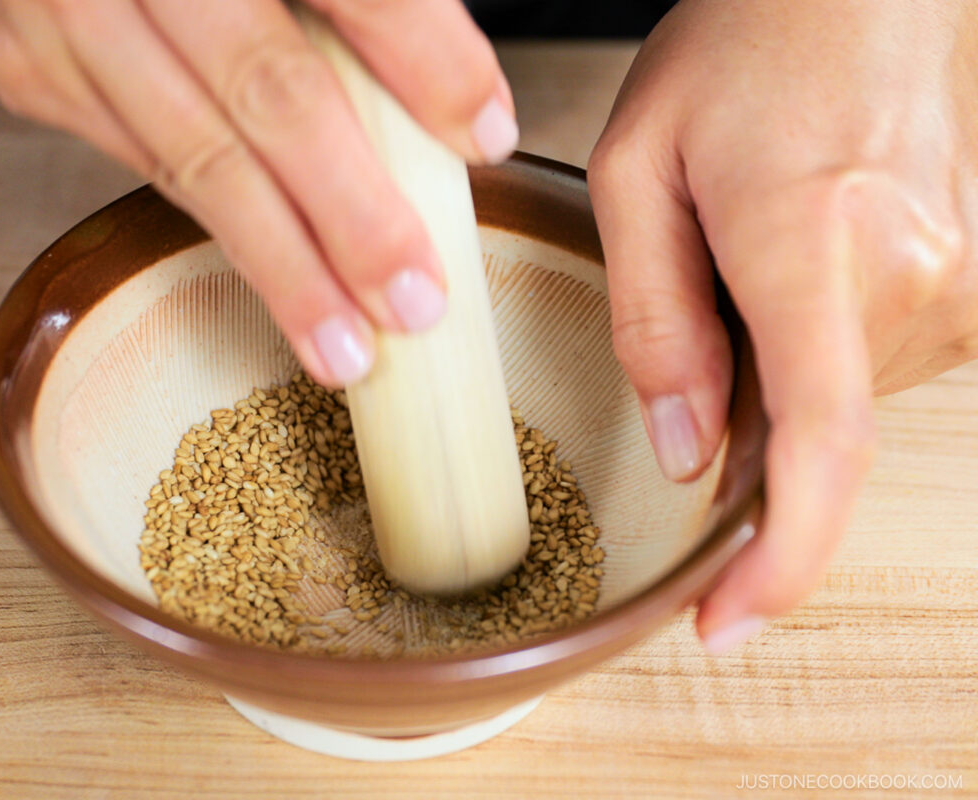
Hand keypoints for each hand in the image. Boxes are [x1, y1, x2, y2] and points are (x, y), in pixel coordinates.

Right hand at [0, 0, 517, 385]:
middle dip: (349, 212)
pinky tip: (276, 276)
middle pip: (266, 90)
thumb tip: (464, 106)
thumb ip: (362, 0)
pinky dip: (217, 221)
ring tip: (345, 348)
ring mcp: (60, 9)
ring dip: (280, 264)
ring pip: (193, 156)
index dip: (424, 56)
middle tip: (413, 301)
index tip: (486, 135)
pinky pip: (140, 156)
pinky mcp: (22, 57)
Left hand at [588, 0, 976, 651]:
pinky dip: (803, 359)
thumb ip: (656, 321)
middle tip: (694, 311)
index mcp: (815, 244)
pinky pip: (864, 373)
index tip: (726, 623)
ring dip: (767, 378)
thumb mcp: (640, 172)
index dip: (780, 559)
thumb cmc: (742, 49)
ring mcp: (954, 289)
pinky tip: (777, 276)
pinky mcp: (961, 291)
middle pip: (809, 434)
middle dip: (734, 426)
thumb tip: (689, 450)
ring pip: (835, 406)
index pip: (821, 442)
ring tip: (738, 263)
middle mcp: (914, 279)